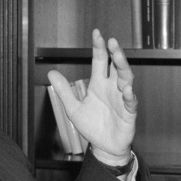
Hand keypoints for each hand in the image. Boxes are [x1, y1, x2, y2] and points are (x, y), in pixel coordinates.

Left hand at [47, 29, 136, 164]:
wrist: (104, 146)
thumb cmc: (92, 126)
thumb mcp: (73, 108)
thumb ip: (64, 90)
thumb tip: (51, 72)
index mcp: (99, 84)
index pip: (100, 61)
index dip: (99, 47)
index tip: (97, 33)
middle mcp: (112, 88)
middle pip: (116, 66)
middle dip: (115, 53)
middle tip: (111, 41)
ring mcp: (121, 99)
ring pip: (126, 79)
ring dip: (123, 67)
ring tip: (118, 56)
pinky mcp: (128, 113)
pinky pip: (130, 102)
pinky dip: (128, 95)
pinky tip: (125, 89)